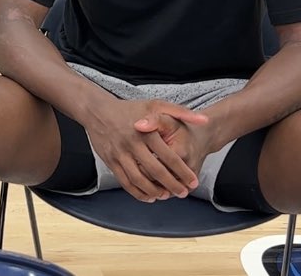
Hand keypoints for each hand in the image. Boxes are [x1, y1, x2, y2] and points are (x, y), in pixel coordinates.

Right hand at [82, 99, 207, 201]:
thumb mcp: (156, 104)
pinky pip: (125, 182)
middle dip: (172, 185)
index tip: (193, 182)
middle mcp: (132, 144)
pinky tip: (148, 196)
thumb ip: (181, 112)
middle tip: (182, 193)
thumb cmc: (130, 109)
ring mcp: (119, 154)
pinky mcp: (110, 161)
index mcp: (146, 132)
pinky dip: (137, 192)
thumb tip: (203, 120)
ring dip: (154, 191)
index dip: (183, 172)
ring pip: (139, 180)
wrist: (97, 111)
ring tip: (166, 196)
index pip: (169, 157)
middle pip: (155, 171)